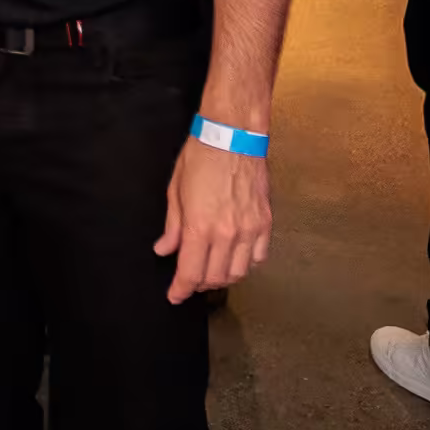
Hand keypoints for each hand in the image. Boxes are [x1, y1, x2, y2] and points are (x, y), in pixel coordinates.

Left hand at [157, 143, 270, 299]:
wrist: (233, 134)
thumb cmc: (202, 156)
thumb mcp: (176, 190)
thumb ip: (172, 226)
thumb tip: (164, 248)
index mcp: (199, 227)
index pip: (190, 273)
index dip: (180, 290)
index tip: (175, 295)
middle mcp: (226, 233)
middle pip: (214, 278)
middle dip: (199, 284)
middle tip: (191, 279)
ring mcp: (249, 229)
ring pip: (238, 272)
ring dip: (223, 277)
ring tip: (213, 270)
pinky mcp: (265, 222)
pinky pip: (259, 257)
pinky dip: (247, 264)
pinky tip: (236, 258)